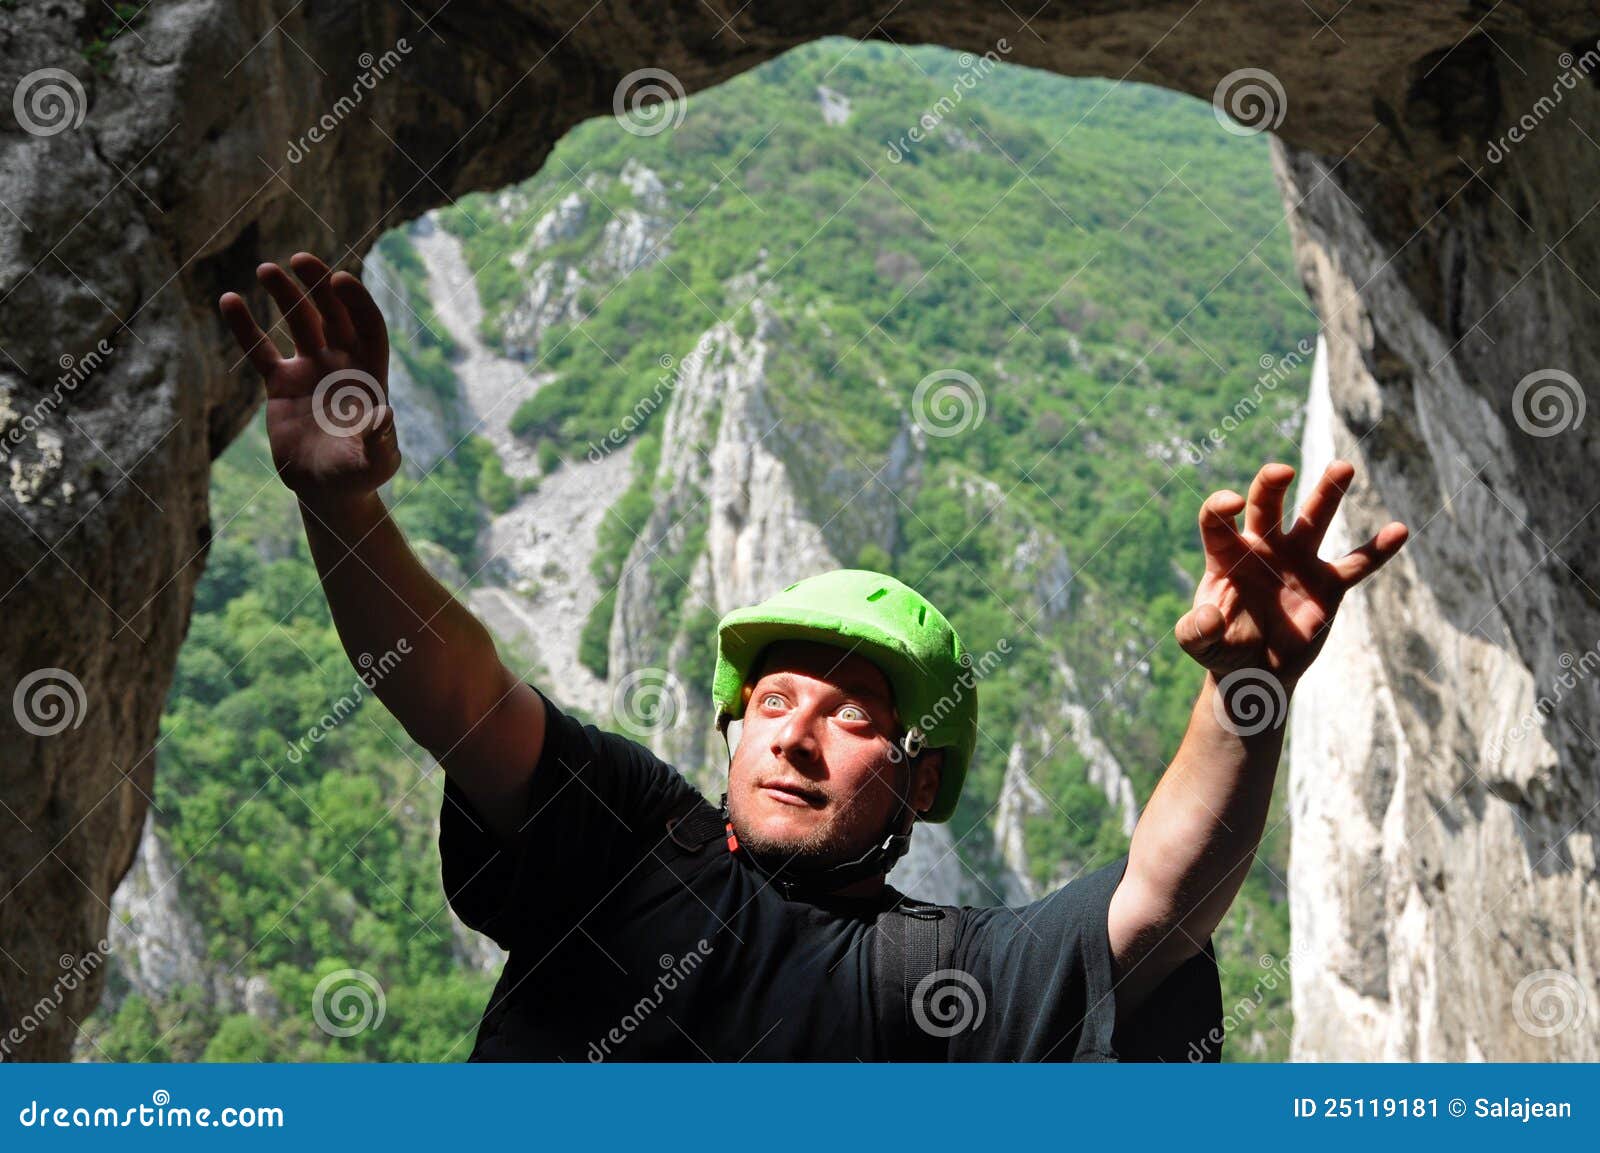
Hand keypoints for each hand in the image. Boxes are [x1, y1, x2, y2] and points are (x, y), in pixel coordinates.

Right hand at [218, 251, 398, 506]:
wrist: (327, 490)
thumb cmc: (359, 476)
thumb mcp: (376, 461)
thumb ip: (379, 440)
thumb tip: (384, 417)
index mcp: (369, 374)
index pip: (367, 326)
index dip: (357, 302)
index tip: (340, 280)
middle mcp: (341, 364)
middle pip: (333, 313)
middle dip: (319, 285)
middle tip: (300, 259)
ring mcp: (310, 370)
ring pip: (298, 322)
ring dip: (285, 294)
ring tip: (266, 268)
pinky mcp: (280, 384)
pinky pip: (260, 349)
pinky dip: (245, 327)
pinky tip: (228, 300)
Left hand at [1174, 460, 1408, 688]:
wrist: (1256, 671)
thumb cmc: (1222, 649)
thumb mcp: (1200, 645)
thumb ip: (1195, 631)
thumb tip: (1209, 618)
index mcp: (1227, 557)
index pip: (1217, 521)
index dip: (1220, 507)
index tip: (1232, 502)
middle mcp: (1262, 549)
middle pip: (1265, 506)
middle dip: (1271, 484)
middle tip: (1282, 470)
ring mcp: (1298, 563)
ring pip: (1313, 520)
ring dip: (1326, 493)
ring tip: (1342, 467)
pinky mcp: (1327, 585)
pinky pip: (1356, 564)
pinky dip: (1377, 550)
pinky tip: (1399, 530)